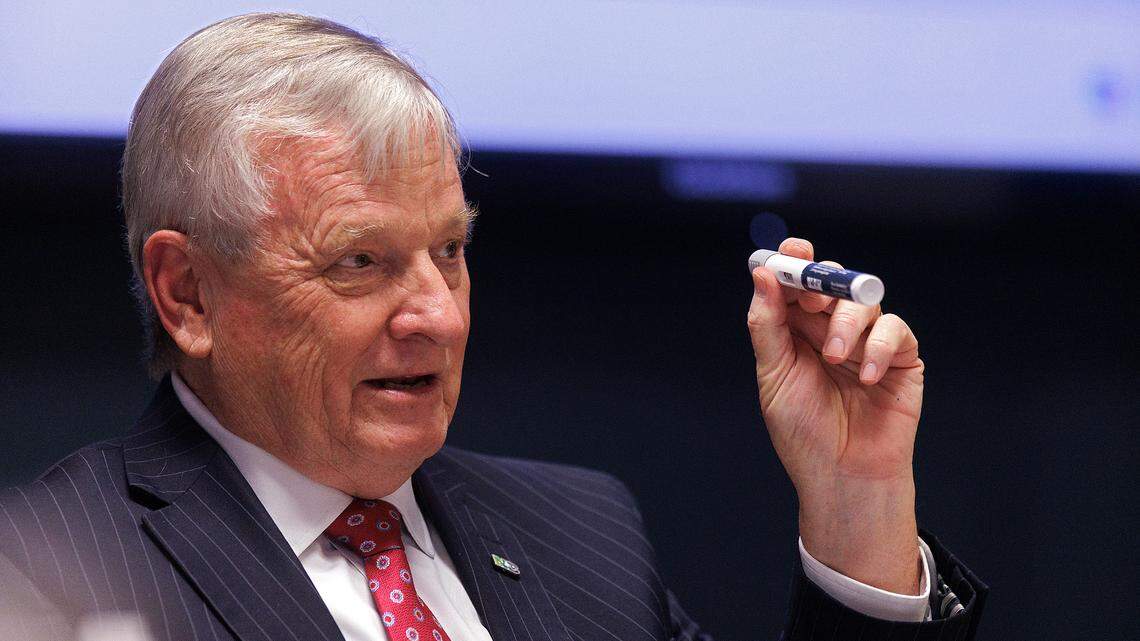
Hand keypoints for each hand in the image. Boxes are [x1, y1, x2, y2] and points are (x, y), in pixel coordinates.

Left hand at [747, 238, 923, 593]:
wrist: (842, 476)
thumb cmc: (803, 432)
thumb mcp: (773, 375)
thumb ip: (767, 323)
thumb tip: (762, 273)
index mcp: (797, 330)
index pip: (797, 283)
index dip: (795, 261)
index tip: (793, 250)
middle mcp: (832, 329)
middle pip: (832, 281)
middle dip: (823, 284)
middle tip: (815, 303)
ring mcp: (869, 342)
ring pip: (864, 301)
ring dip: (847, 323)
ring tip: (835, 359)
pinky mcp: (901, 359)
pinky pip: (897, 331)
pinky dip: (879, 347)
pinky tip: (863, 376)